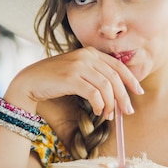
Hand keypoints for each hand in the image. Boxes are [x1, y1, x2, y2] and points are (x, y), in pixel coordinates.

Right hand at [8, 47, 142, 118]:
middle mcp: (86, 56)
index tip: (138, 92)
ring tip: (109, 115)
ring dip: (111, 104)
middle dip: (124, 96)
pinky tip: (99, 112)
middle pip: (115, 77)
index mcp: (90, 52)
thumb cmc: (53, 80)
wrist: (30, 81)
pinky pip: (94, 94)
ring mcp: (79, 65)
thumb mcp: (76, 71)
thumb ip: (93, 74)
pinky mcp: (71, 78)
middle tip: (128, 111)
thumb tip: (115, 91)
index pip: (118, 65)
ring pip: (106, 87)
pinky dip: (100, 105)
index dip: (130, 79)